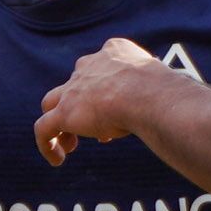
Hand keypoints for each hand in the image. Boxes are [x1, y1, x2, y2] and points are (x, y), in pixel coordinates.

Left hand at [35, 36, 179, 164]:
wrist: (149, 95)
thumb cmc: (164, 92)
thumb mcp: (162, 84)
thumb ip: (155, 92)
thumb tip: (166, 111)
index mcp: (114, 51)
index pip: (101, 68)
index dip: (105, 92)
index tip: (116, 112)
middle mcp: (90, 65)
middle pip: (75, 85)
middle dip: (82, 106)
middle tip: (97, 128)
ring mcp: (73, 88)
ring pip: (52, 103)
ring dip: (60, 123)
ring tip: (70, 145)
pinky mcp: (64, 112)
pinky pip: (43, 128)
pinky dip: (46, 144)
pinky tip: (57, 160)